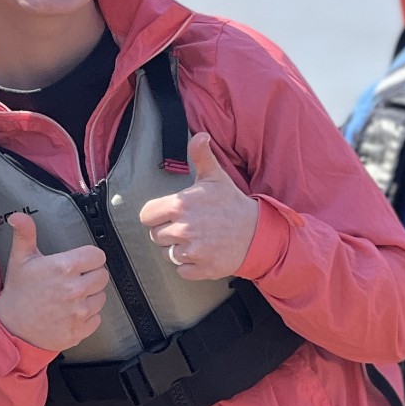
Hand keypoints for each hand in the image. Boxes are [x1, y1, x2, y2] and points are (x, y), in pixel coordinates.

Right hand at [0, 213, 108, 354]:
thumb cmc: (18, 292)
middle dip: (91, 276)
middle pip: (103, 276)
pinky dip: (87, 317)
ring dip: (90, 296)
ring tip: (71, 297)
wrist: (11, 328)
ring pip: (101, 297)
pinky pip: (97, 319)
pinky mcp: (80, 330)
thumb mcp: (20, 259)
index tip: (80, 263)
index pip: (98, 256)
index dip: (90, 258)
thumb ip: (25, 234)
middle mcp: (75, 289)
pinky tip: (71, 313)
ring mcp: (79, 312)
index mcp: (64, 267)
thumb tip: (18, 215)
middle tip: (74, 280)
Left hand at [139, 134, 258, 280]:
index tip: (171, 214)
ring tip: (198, 238)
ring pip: (168, 254)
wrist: (258, 233)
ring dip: (179, 248)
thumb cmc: (231, 203)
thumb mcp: (215, 176)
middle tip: (189, 225)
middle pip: (156, 236)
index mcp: (180, 205)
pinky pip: (181, 270)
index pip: (146, 216)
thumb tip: (200, 135)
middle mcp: (183, 229)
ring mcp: (192, 251)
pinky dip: (190, 265)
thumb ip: (201, 155)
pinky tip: (204, 252)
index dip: (157, 215)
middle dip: (169, 232)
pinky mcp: (201, 269)